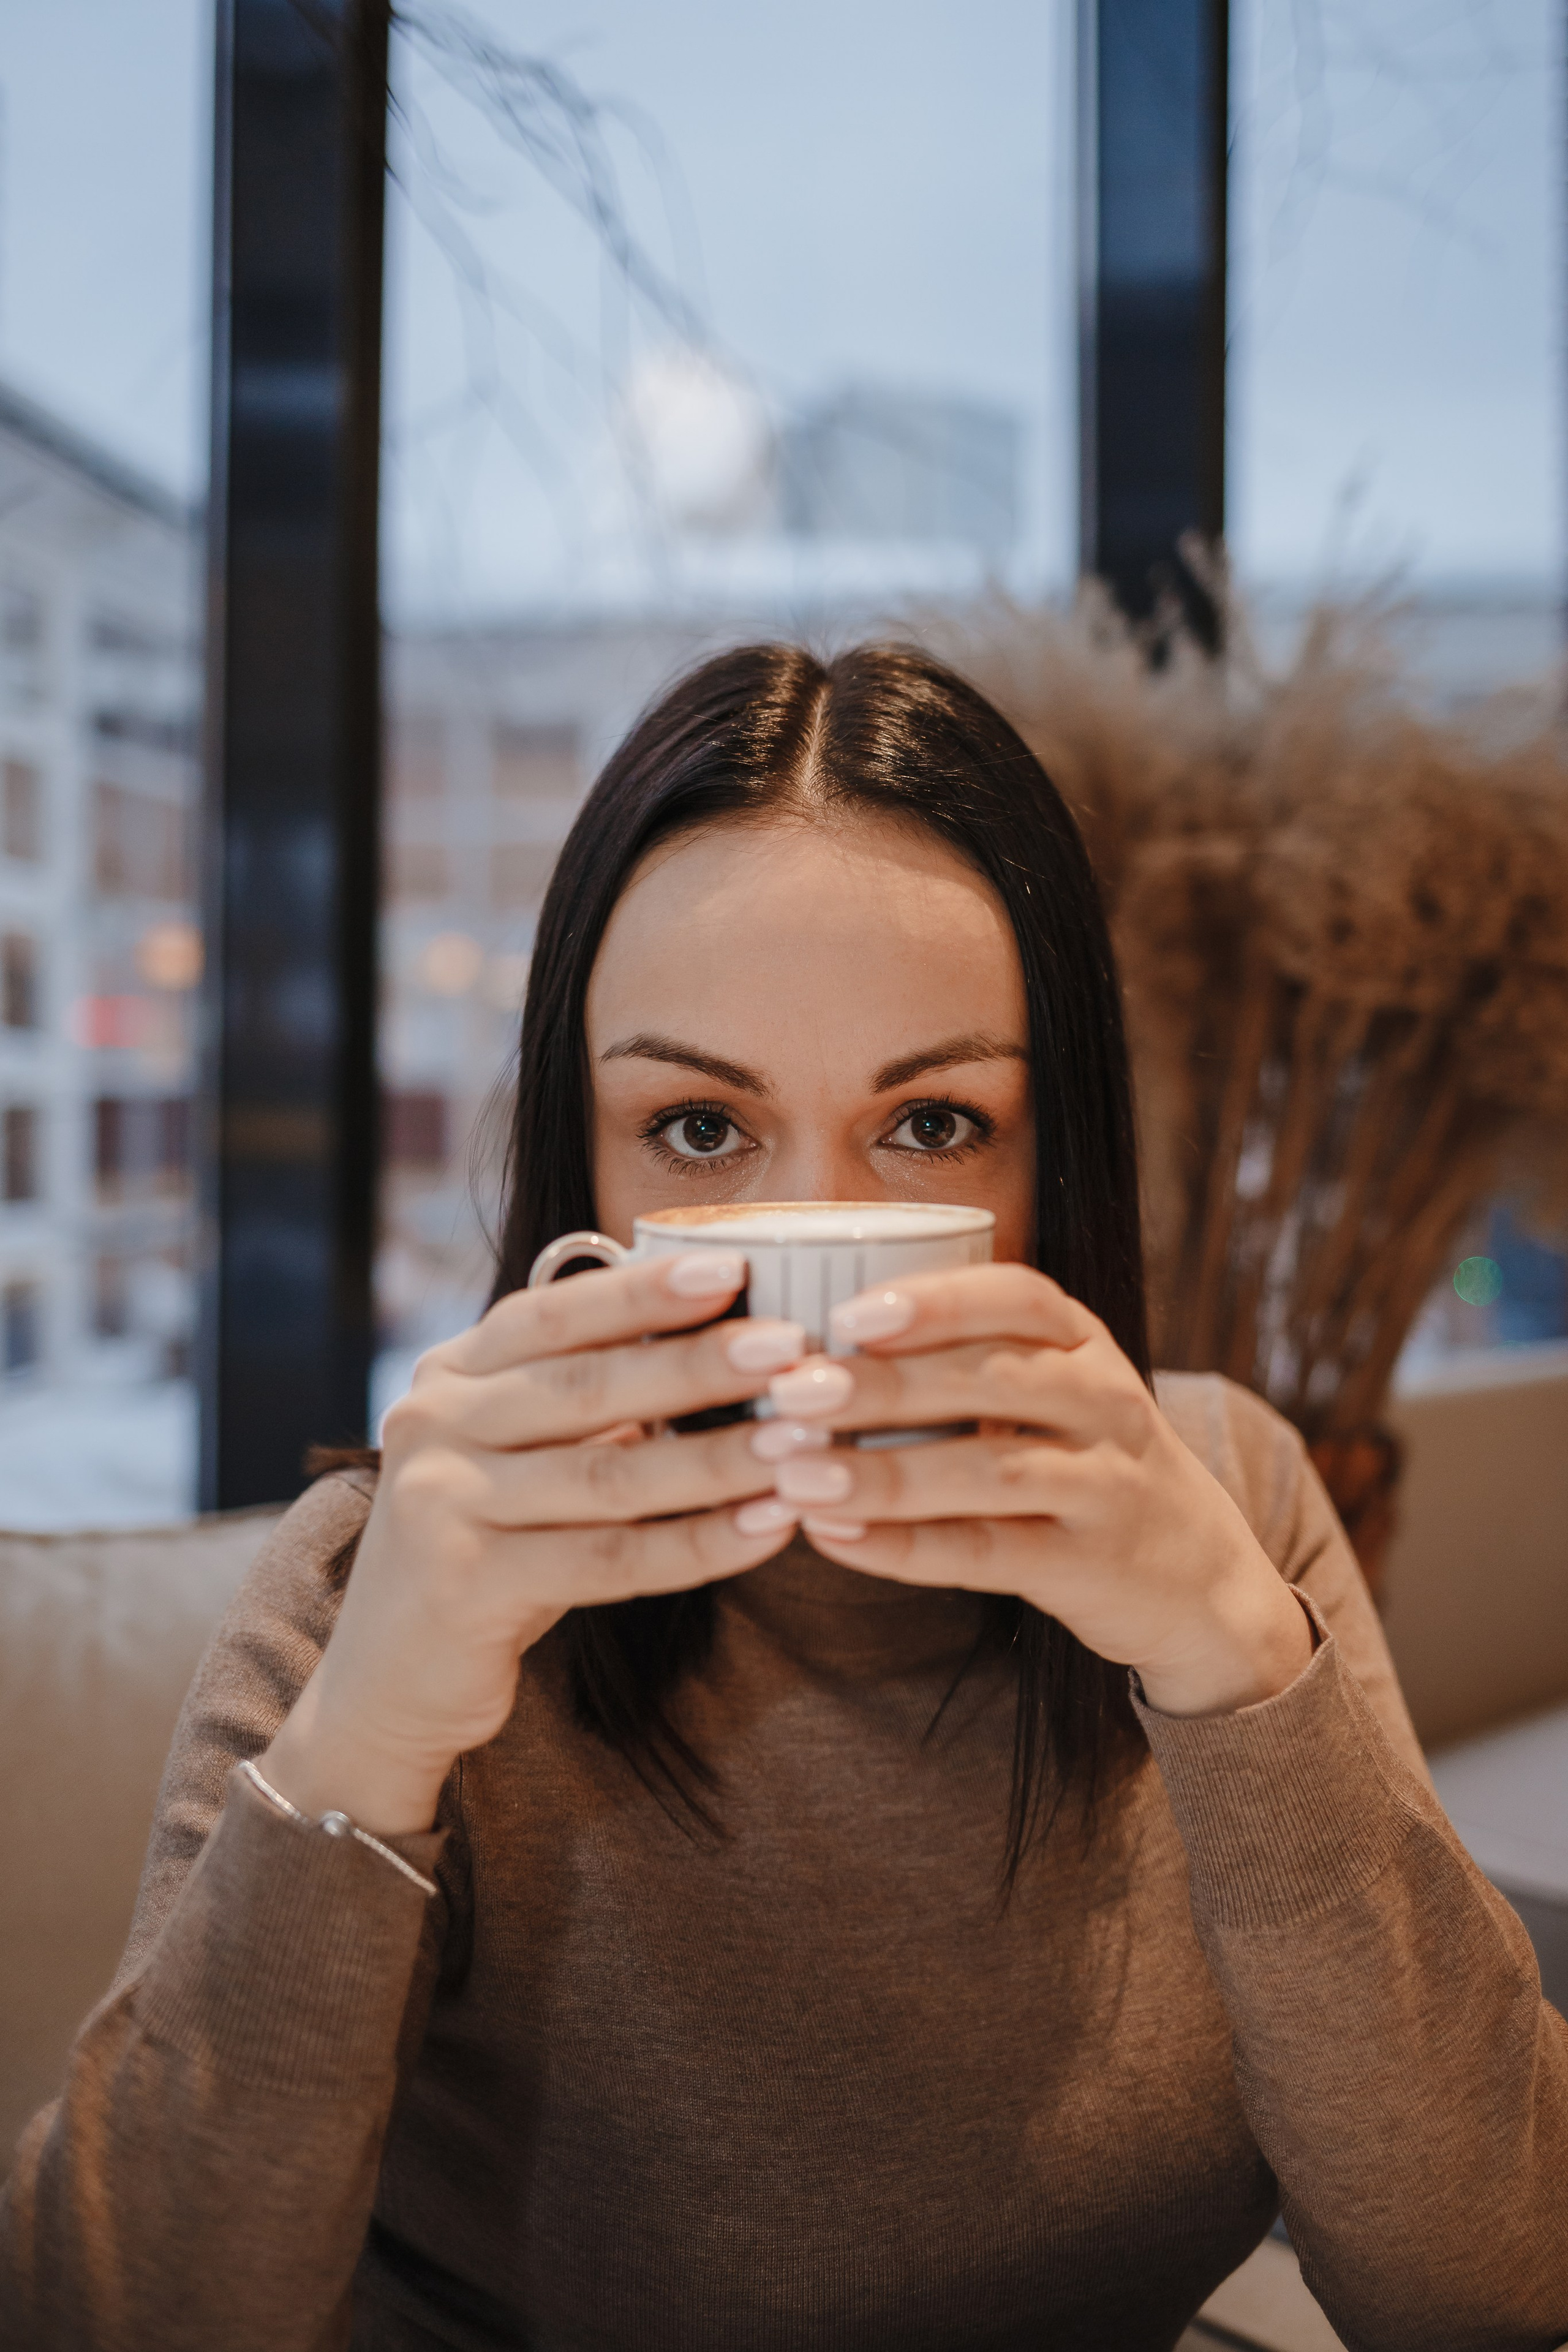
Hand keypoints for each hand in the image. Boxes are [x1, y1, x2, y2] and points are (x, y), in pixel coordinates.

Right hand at [262, 1253, 807, 1833]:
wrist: (390, 1676)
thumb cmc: (488, 1545)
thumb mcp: (516, 1453)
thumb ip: (583, 1398)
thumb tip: (718, 1337)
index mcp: (450, 1374)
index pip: (552, 1313)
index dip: (642, 1290)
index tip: (732, 1268)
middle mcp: (434, 1425)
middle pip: (586, 1385)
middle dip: (697, 1362)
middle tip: (790, 1346)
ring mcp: (441, 1504)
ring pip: (609, 1476)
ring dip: (718, 1459)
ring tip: (803, 1441)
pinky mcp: (466, 1586)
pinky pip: (610, 1561)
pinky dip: (700, 1545)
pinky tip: (771, 1527)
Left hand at [753, 1264, 1312, 1717]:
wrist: (1201, 1578)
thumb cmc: (1085, 1462)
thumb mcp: (1054, 1390)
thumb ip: (963, 1359)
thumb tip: (814, 1341)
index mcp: (1084, 1344)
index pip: (1018, 1298)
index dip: (935, 1301)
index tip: (849, 1312)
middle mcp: (1106, 1404)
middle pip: (993, 1380)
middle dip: (885, 1384)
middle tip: (794, 1390)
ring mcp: (1105, 1487)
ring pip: (990, 1472)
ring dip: (884, 1473)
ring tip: (797, 1475)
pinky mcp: (1088, 1567)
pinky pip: (987, 1553)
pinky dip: (904, 1548)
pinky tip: (833, 1538)